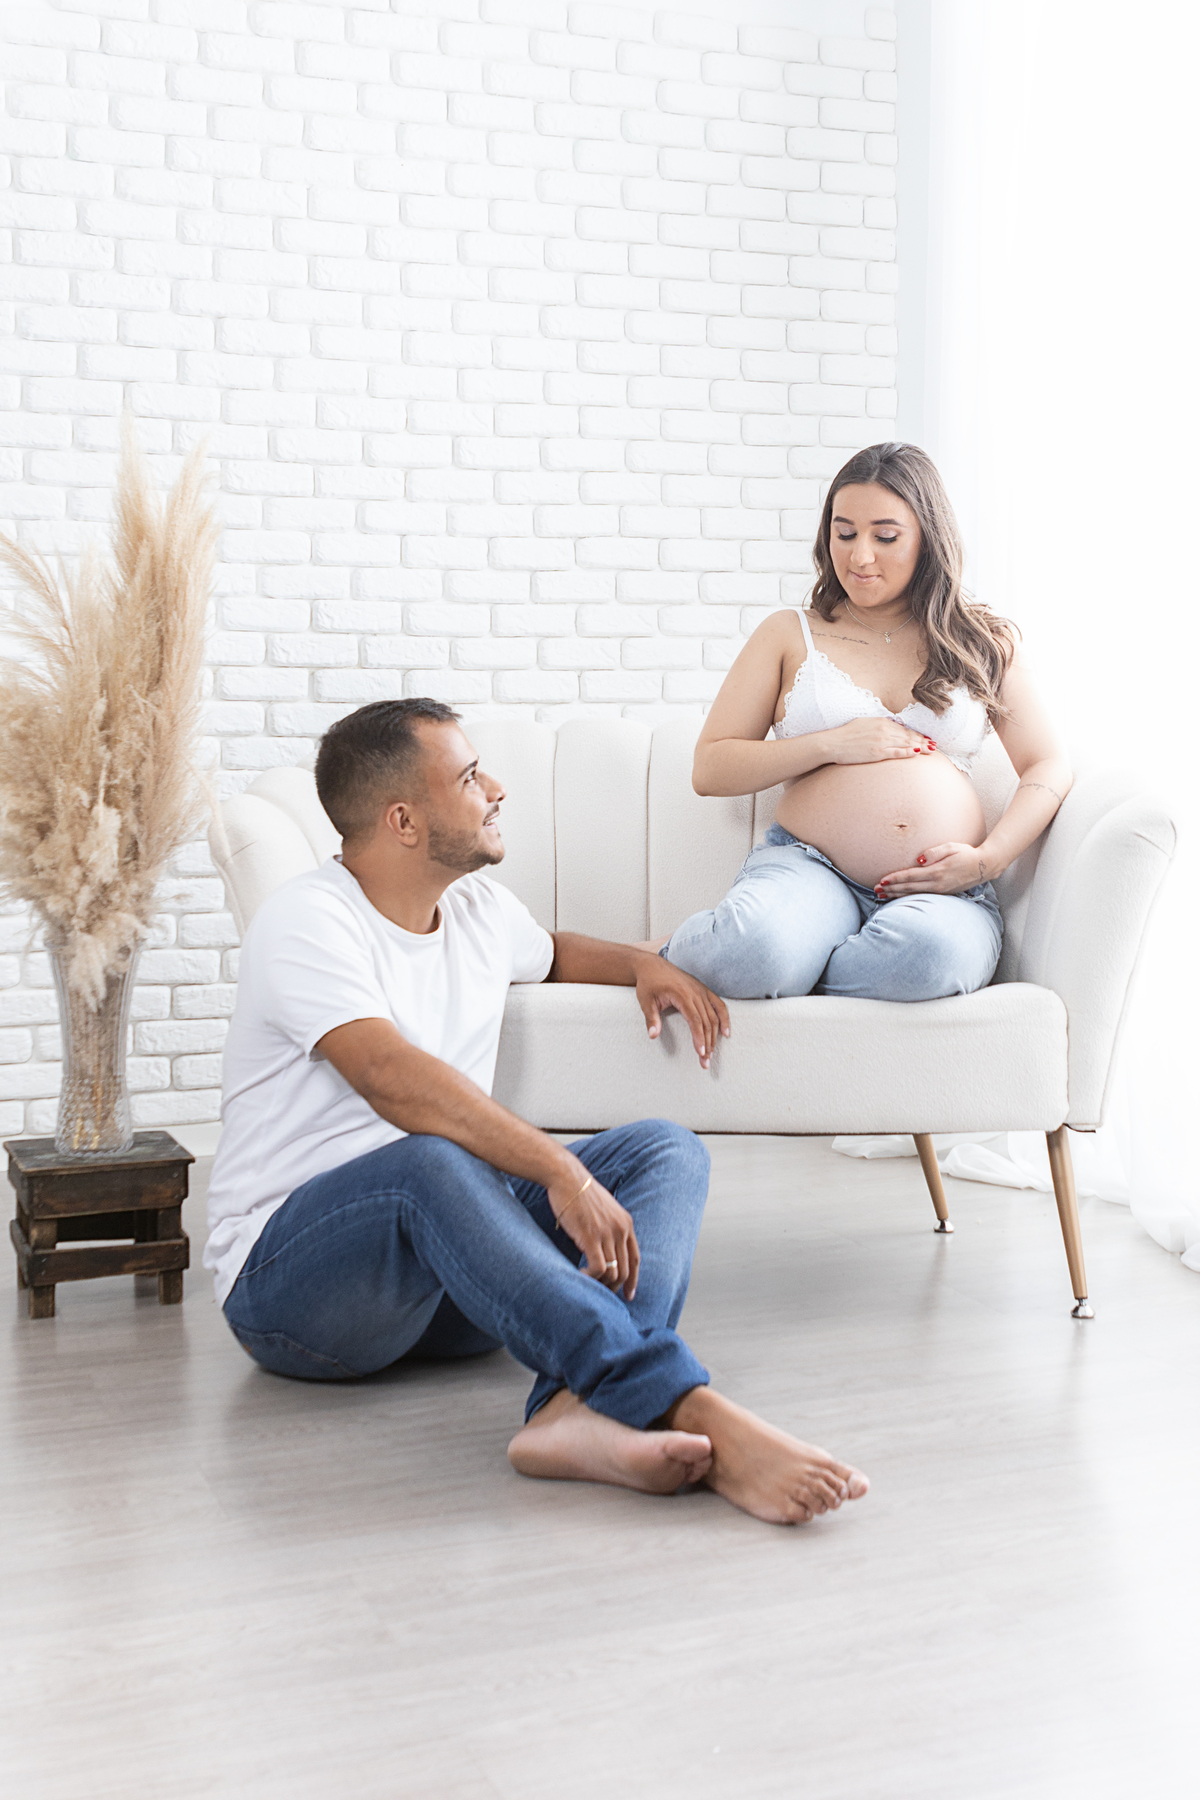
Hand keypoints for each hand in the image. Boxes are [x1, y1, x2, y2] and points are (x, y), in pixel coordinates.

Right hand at [548, 1161, 639, 1298]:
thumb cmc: (579, 1193)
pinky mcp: (592, 1237)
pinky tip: (580, 1275)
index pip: (636, 1259)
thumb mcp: (603, 1209)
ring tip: (587, 1283)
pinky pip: (598, 1269)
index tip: (629, 1294)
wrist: (567, 1177)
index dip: (633, 1279)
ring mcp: (608, 1234)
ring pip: (613, 1272)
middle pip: (625, 1270)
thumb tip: (605, 1247)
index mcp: (626, 1223)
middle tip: (602, 1293)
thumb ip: (609, 1226)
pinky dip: (591, 1278)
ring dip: (601, 1284)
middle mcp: (621, 1230)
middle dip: (615, 1287)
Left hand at [632, 952, 729, 1068]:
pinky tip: (726, 1033)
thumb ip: (651, 1019)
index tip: (701, 1052)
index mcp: (682, 994)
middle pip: (707, 1021)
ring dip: (715, 1036)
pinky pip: (718, 1004)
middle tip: (705, 1061)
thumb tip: (653, 1036)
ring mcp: (701, 990)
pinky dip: (724, 1018)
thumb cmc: (648, 983)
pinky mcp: (703, 990)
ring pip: (714, 1015)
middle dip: (708, 1043)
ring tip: (712, 1053)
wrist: (652, 965)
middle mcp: (695, 992)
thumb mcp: (645, 1001)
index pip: (695, 1020)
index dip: (699, 1037)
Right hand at [822, 719, 936, 764]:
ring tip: (931, 750)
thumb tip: (888, 726)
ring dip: (920, 746)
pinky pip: (896, 752)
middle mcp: (884, 730)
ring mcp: (881, 741)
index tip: (926, 738)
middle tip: (934, 745)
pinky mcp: (877, 752)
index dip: (917, 734)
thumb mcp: (864, 724)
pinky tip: (917, 753)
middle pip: (908, 736)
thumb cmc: (845, 735)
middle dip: (923, 740)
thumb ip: (878, 725)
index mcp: (881, 722)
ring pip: (906, 743)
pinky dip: (908, 752)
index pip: (904, 728)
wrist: (832, 743)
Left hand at [875, 842, 992, 897]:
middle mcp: (937, 884)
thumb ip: (934, 853)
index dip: (895, 879)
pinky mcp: (942, 894)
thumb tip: (919, 860)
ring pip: (913, 894)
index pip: (910, 876)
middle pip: (908, 888)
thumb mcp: (951, 847)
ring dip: (896, 895)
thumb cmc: (966, 854)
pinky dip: (907, 897)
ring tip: (881, 895)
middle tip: (875, 890)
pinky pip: (920, 896)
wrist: (983, 867)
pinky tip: (898, 897)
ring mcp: (940, 891)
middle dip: (890, 889)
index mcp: (937, 872)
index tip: (882, 880)